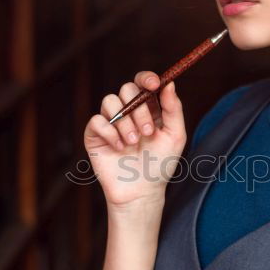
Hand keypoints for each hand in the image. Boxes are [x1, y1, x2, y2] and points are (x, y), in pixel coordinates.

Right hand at [83, 70, 186, 207]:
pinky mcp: (95, 135)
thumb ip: (174, 109)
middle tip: (147, 132)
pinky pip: (97, 120)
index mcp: (148, 108)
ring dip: (125, 122)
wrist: (142, 191)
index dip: (146, 78)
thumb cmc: (160, 165)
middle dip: (139, 110)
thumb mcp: (175, 136)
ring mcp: (111, 122)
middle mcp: (128, 112)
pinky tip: (120, 147)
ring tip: (133, 143)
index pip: (142, 82)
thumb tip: (169, 83)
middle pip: (126, 89)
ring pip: (110, 101)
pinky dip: (110, 132)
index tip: (152, 84)